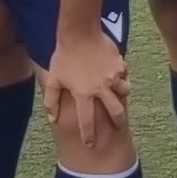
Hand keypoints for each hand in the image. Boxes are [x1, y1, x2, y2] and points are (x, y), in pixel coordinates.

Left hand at [43, 22, 131, 148]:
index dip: (89, 135)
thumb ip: (51, 101)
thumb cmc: (63, 57)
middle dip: (118, 122)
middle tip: (118, 126)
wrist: (79, 33)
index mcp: (83, 94)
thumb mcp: (53, 79)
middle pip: (115, 112)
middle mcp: (100, 89)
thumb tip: (52, 118)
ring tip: (118, 97)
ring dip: (122, 97)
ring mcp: (112, 77)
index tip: (91, 144)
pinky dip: (122, 78)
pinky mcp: (120, 65)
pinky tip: (118, 77)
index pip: (87, 121)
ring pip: (124, 92)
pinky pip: (124, 76)